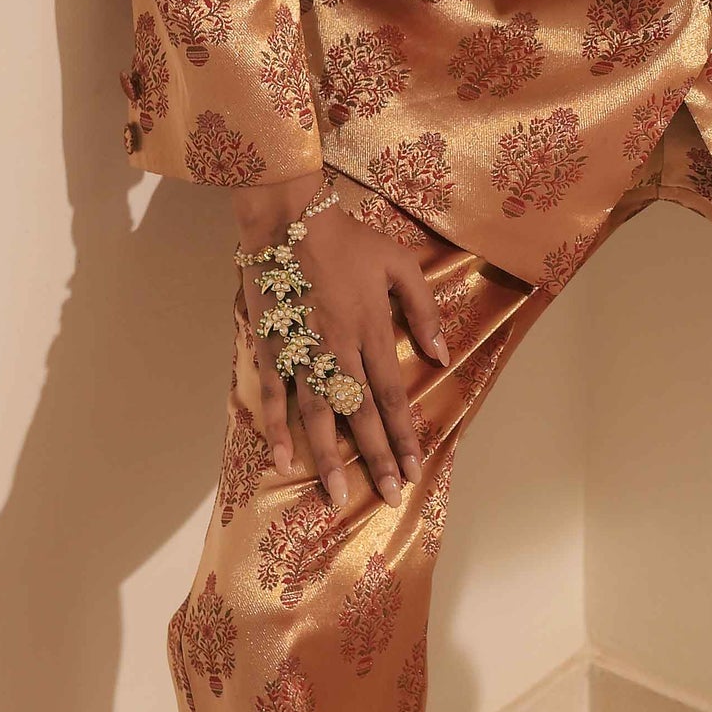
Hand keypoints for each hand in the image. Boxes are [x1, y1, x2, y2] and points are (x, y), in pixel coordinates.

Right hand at [233, 175, 449, 512]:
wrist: (289, 215)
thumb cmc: (347, 237)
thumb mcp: (399, 263)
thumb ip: (423, 308)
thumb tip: (441, 354)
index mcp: (373, 330)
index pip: (395, 395)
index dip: (405, 435)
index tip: (415, 468)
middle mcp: (340, 348)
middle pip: (363, 413)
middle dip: (378, 457)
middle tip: (389, 496)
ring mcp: (302, 350)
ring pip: (320, 413)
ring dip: (330, 456)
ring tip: (338, 494)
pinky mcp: (270, 346)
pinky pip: (273, 395)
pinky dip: (277, 429)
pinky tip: (284, 461)